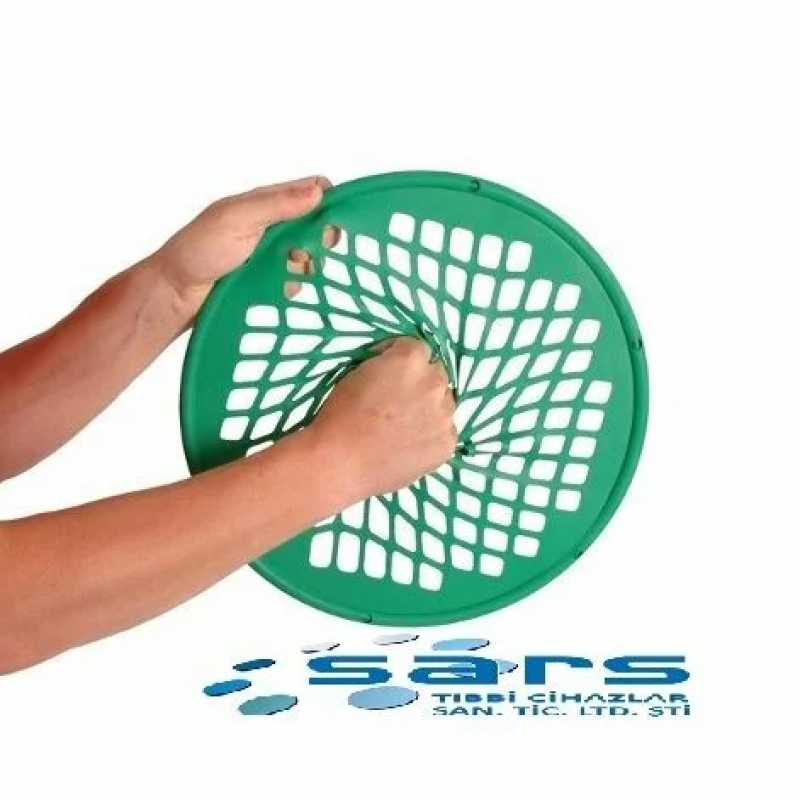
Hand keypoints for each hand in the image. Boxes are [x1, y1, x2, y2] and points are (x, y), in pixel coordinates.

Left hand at [154, 176, 330, 320]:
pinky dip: (293, 284)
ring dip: (305, 266)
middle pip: (317, 225)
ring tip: (282, 272)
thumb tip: (317, 192)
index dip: (328, 203)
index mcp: (266, 202)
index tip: (329, 223)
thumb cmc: (198, 250)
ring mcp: (274, 253)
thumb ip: (275, 204)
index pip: (312, 191)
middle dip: (319, 240)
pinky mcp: (272, 279)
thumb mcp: (236, 218)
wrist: (177, 293)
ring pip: (311, 255)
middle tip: (302, 252)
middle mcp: (274, 225)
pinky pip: (298, 281)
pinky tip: (277, 287)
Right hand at [308, 338, 457, 497]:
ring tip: (403, 426)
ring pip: (444, 403)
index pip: (418, 348)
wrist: (342, 462)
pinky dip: (431, 434)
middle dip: (419, 382)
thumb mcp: (358, 372)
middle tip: (397, 401)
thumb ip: (386, 364)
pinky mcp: (447, 442)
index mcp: (411, 360)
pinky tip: (409, 443)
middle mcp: (434, 382)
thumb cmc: (341, 416)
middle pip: (436, 373)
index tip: (388, 372)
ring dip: (429, 407)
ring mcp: (444, 414)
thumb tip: (396, 369)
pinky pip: (445, 431)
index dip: (401, 358)